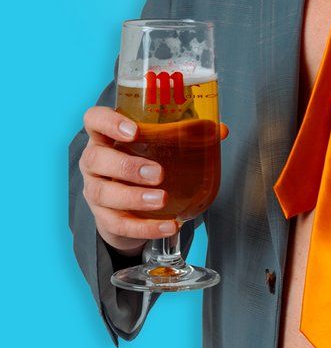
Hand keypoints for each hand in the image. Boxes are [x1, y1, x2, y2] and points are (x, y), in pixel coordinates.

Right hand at [79, 106, 228, 257]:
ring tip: (163, 200)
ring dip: (134, 197)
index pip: (94, 120)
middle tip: (158, 173)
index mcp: (106, 136)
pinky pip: (119, 224)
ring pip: (104, 193)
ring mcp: (94, 190)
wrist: (127, 205)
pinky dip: (145, 228)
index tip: (134, 131)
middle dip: (127, 167)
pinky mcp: (103, 217)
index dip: (108, 122)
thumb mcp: (158, 146)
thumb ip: (187, 135)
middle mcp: (94, 162)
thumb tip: (220, 130)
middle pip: (96, 160)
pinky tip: (168, 226)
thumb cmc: (143, 162)